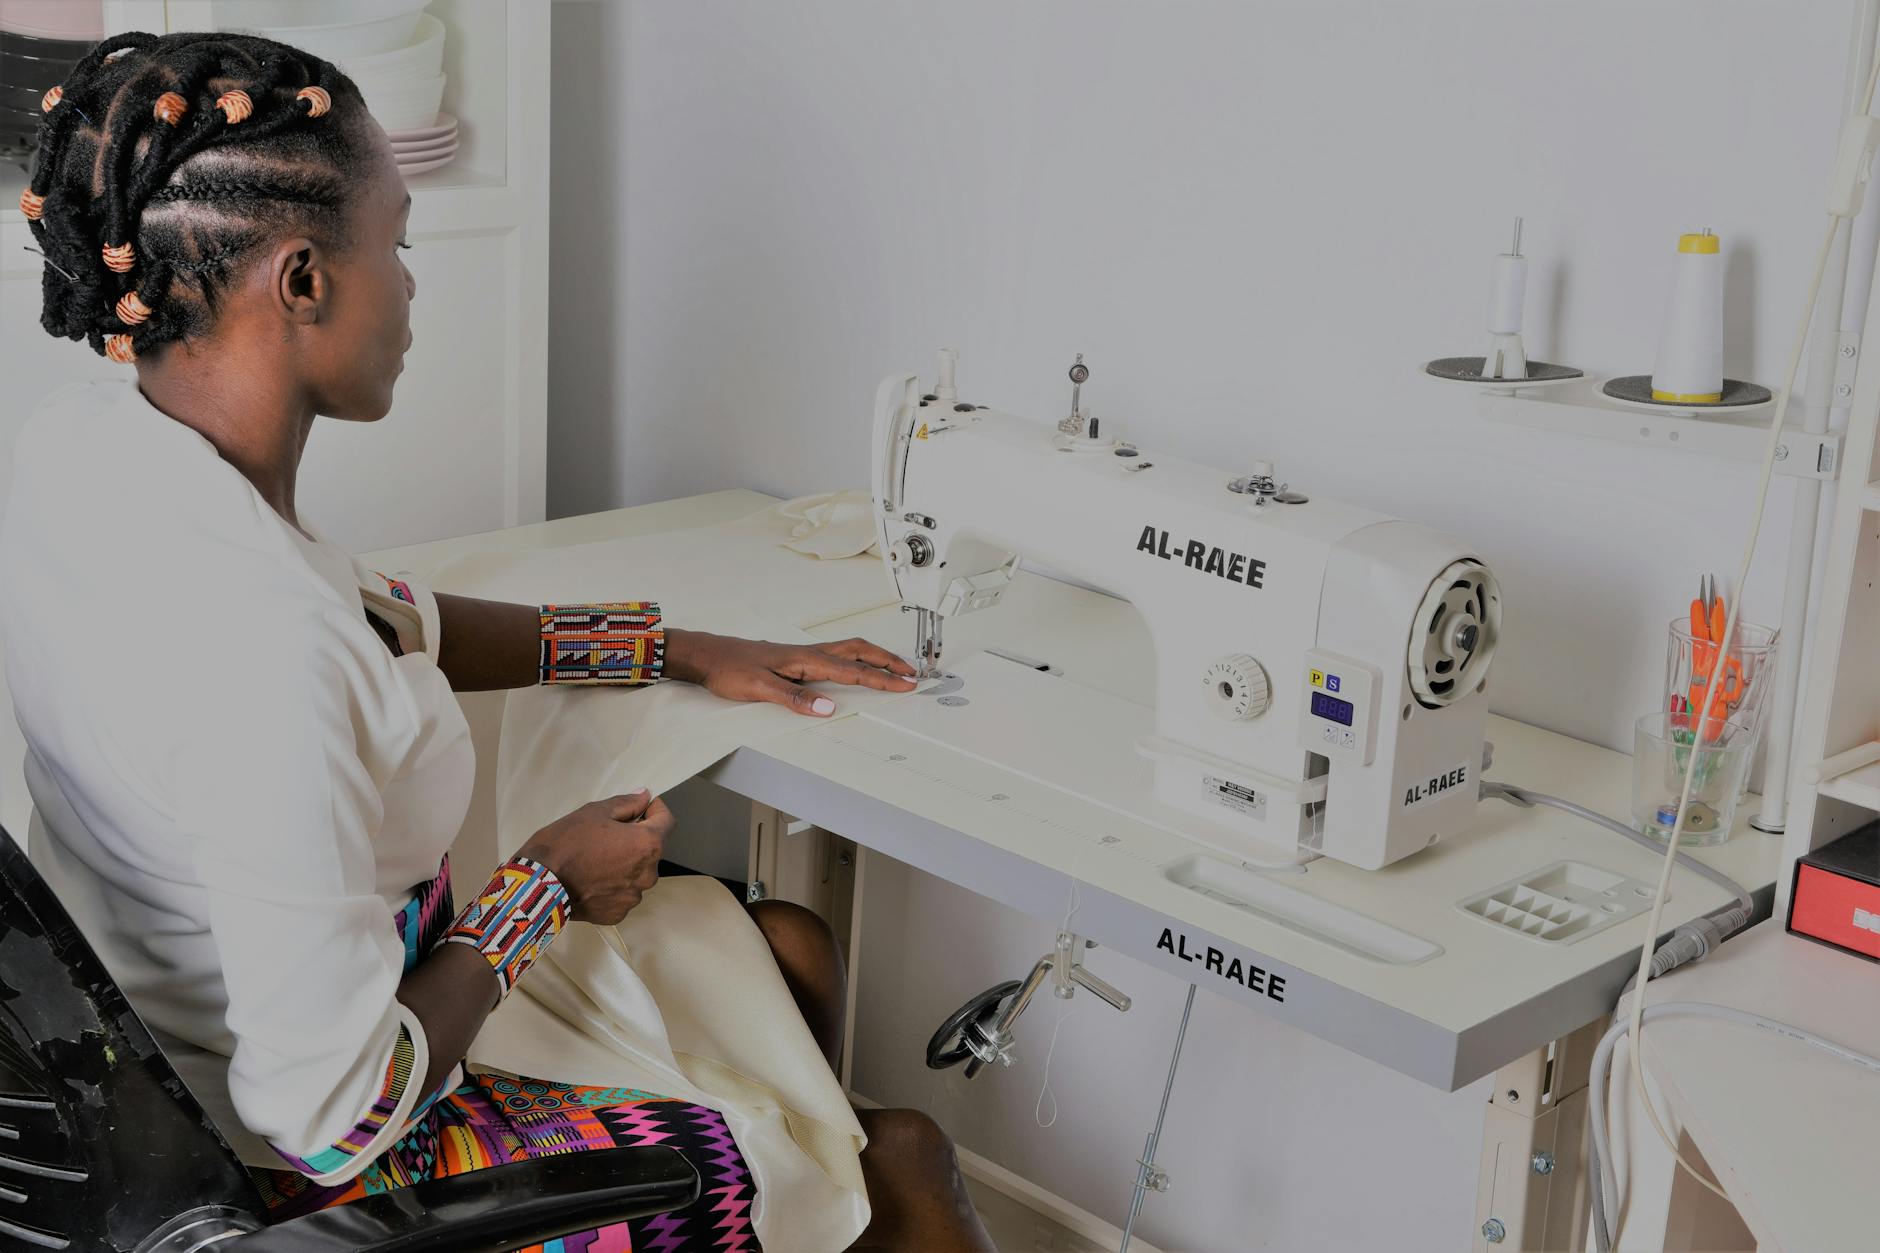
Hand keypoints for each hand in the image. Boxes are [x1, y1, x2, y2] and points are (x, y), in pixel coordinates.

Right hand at [516, 791, 671, 924]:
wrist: (538, 885)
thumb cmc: (566, 844)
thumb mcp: (595, 812)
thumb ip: (626, 804)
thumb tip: (644, 798)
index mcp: (647, 845)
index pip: (667, 821)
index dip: (655, 810)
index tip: (642, 807)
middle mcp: (648, 873)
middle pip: (651, 849)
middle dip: (636, 838)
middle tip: (608, 834)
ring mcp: (633, 897)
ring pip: (636, 873)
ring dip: (625, 864)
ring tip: (596, 859)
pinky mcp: (617, 914)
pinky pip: (622, 893)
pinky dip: (613, 885)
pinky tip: (592, 879)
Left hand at [664, 629, 916, 716]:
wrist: (707, 655)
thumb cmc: (729, 669)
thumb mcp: (760, 689)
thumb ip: (795, 698)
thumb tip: (827, 706)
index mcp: (805, 660)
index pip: (852, 670)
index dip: (882, 678)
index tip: (905, 683)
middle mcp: (807, 653)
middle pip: (858, 651)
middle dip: (887, 661)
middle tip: (910, 672)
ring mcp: (802, 654)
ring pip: (848, 650)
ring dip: (874, 657)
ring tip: (892, 667)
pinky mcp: (795, 658)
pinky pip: (835, 654)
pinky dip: (855, 658)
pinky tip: (854, 666)